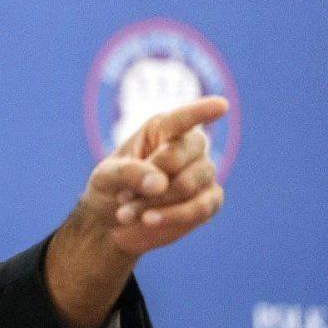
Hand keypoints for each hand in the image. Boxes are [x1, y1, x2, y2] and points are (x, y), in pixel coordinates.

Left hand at [81, 96, 228, 256]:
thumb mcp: (106, 176)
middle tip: (122, 198)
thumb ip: (129, 173)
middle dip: (150, 182)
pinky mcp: (209, 201)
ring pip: (188, 186)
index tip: (221, 106)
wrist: (112, 220)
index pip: (184, 118)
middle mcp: (189, 146)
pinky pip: (200, 209)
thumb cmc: (110, 187)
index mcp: (162, 128)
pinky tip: (148, 221)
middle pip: (180, 157)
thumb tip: (160, 184)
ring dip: (156, 204)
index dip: (202, 111)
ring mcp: (203, 173)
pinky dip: (172, 217)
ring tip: (126, 214)